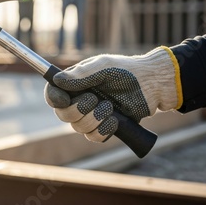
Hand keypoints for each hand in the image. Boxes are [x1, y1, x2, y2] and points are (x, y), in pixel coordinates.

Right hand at [45, 47, 180, 141]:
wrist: (152, 85)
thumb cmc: (127, 71)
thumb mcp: (103, 67)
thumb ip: (80, 75)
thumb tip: (57, 81)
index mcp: (75, 84)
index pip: (53, 94)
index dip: (54, 99)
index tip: (63, 99)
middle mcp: (79, 100)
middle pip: (63, 114)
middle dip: (78, 110)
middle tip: (95, 99)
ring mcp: (91, 115)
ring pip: (78, 127)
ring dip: (94, 119)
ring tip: (110, 107)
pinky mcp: (104, 127)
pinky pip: (93, 137)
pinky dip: (103, 130)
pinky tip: (115, 120)